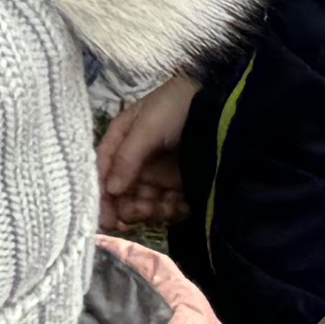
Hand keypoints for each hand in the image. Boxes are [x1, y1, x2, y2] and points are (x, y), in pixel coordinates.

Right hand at [98, 71, 196, 236]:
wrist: (222, 106)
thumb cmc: (177, 107)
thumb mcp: (148, 126)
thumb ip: (127, 157)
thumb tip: (110, 190)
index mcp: (122, 140)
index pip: (105, 170)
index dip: (102, 194)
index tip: (107, 217)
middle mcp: (137, 159)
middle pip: (123, 192)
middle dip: (129, 206)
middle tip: (142, 211)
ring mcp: (159, 173)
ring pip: (144, 202)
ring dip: (151, 211)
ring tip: (165, 208)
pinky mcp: (180, 184)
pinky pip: (168, 206)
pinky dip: (172, 211)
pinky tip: (182, 207)